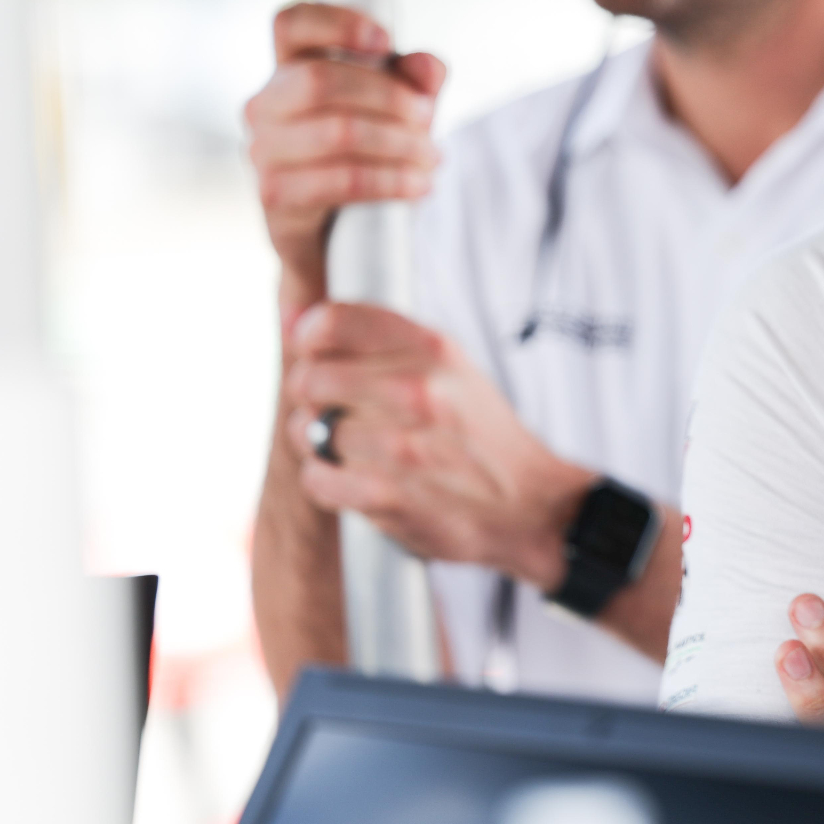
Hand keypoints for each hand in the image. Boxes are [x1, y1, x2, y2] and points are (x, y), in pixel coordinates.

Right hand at [244, 2, 445, 317]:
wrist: (342, 238)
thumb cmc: (371, 155)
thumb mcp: (402, 111)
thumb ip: (417, 80)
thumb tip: (427, 66)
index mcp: (289, 67)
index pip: (291, 21)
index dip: (336, 21)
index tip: (385, 40)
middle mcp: (264, 104)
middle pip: (320, 79)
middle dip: (389, 98)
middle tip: (428, 119)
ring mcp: (262, 150)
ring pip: (337, 131)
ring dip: (399, 143)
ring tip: (431, 158)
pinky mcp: (274, 195)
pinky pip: (341, 180)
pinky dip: (390, 180)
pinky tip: (419, 185)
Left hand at [284, 301, 592, 587]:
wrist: (532, 504)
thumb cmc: (479, 433)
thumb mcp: (448, 365)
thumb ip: (374, 338)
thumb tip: (290, 318)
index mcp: (432, 348)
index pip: (333, 321)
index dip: (309, 339)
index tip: (316, 356)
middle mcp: (416, 390)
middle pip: (309, 377)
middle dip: (312, 397)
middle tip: (338, 410)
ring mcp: (402, 446)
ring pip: (306, 430)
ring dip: (319, 444)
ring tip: (353, 449)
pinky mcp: (389, 497)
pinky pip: (316, 479)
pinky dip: (327, 482)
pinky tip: (355, 480)